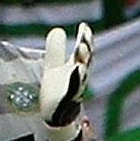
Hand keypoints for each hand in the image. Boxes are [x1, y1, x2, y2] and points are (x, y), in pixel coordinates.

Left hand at [37, 24, 92, 140]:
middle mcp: (79, 77)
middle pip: (85, 62)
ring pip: (80, 77)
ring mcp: (74, 89)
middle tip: (83, 42)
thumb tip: (58, 29)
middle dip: (85, 52)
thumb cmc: (57, 88)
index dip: (85, 39)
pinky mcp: (67, 101)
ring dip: (81, 68)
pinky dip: (74, 82)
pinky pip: (72, 91)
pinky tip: (74, 71)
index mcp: (76, 66)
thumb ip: (56, 49)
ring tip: (79, 59)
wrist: (57, 114)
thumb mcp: (54, 66)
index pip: (83, 51)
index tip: (84, 26)